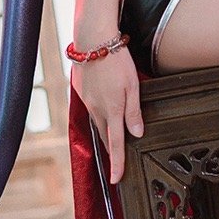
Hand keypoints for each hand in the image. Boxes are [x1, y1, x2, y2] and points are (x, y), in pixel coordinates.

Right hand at [71, 41, 143, 182]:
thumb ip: (134, 112)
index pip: (116, 144)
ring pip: (98, 122)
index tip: (117, 180)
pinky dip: (99, 114)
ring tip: (114, 138)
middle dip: (112, 150)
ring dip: (106, 131)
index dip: (118, 164)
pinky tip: (104, 108)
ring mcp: (87, 100)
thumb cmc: (116, 59)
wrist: (92, 39)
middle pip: (106, 136)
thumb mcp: (133, 86)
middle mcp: (97, 109)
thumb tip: (137, 133)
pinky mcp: (81, 90)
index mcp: (112, 110)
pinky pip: (91, 108)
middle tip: (119, 161)